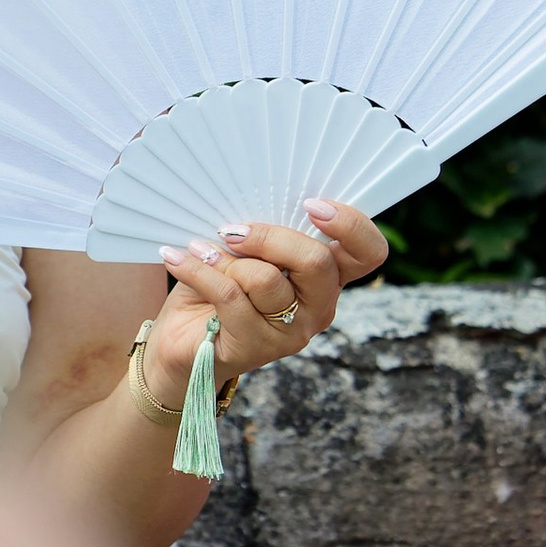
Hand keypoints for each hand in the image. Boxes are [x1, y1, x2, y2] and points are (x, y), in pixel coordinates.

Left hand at [147, 197, 387, 401]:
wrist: (181, 344)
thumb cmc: (219, 288)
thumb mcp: (248, 252)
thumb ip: (265, 234)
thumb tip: (251, 198)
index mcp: (328, 277)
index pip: (368, 252)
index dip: (351, 224)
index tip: (311, 204)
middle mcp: (319, 307)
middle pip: (317, 262)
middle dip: (270, 236)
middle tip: (232, 230)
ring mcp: (291, 332)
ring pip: (265, 279)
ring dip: (224, 258)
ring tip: (199, 250)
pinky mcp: (256, 348)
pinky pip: (229, 295)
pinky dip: (198, 270)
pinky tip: (177, 258)